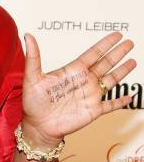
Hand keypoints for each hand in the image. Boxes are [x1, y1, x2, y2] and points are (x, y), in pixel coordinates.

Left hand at [20, 32, 136, 146]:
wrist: (37, 126)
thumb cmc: (33, 102)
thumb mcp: (32, 77)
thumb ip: (33, 56)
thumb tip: (28, 35)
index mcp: (72, 71)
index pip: (93, 54)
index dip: (106, 44)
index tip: (117, 35)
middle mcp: (84, 81)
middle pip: (106, 63)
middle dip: (118, 53)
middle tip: (130, 42)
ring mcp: (90, 96)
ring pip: (111, 81)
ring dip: (122, 71)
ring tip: (133, 61)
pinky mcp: (93, 111)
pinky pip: (111, 105)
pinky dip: (121, 101)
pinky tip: (130, 96)